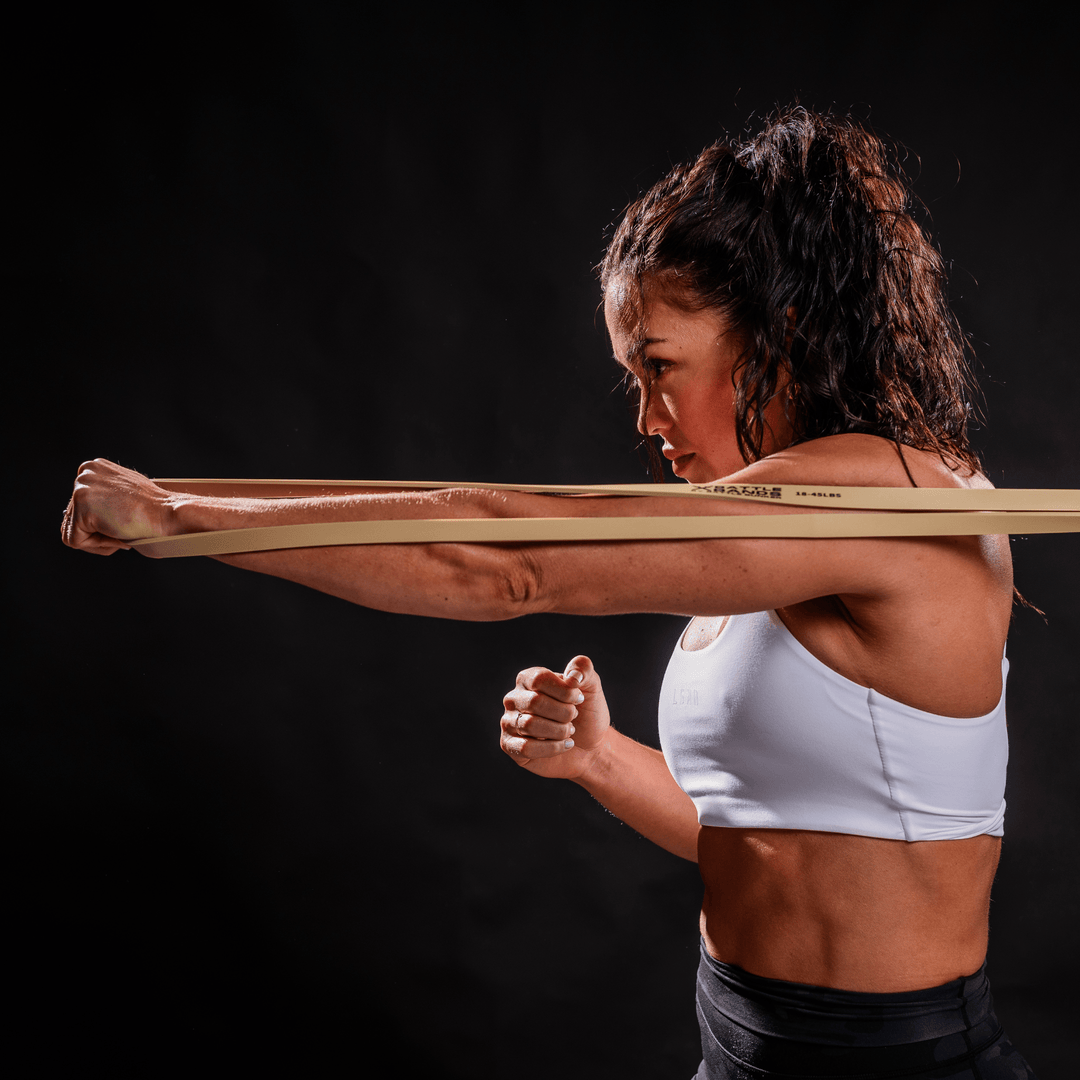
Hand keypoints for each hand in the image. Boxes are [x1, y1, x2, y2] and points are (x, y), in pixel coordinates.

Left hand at [61, 459, 174, 555]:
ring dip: (98, 538)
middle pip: (74, 518)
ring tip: (121, 529)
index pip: (81, 506)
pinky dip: (96, 545)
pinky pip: (74, 540)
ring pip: (74, 530)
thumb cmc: (155, 509)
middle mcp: (84, 473)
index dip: (102, 522)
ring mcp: (80, 487)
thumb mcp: (126, 493)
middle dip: (99, 530)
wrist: (168, 513)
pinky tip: (116, 533)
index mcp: (94, 467)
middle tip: (125, 527)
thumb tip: (96, 511)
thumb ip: (106, 496)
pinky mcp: (80, 505)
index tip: (124, 519)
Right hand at [500, 655, 610, 779]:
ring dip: (559, 731)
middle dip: (564, 713)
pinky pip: (526, 747)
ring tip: (569, 731)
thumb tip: (573, 676)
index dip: (564, 691)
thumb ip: (584, 669)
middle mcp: (513, 698)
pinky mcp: (510, 746)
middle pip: (535, 702)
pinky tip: (564, 745)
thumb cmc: (586, 714)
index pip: (539, 679)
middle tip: (574, 717)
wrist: (590, 748)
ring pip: (530, 725)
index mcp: (528, 678)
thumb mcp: (591, 687)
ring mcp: (509, 722)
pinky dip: (552, 748)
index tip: (580, 699)